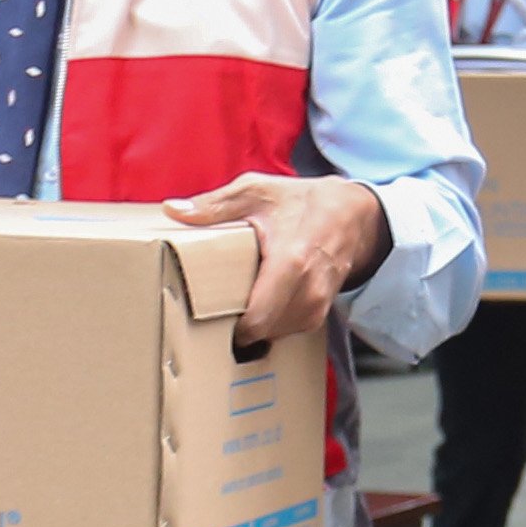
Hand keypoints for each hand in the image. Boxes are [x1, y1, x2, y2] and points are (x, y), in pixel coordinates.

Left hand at [165, 172, 383, 345]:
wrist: (352, 214)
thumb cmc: (301, 202)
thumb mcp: (255, 192)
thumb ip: (214, 205)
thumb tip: (173, 210)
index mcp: (291, 262)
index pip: (259, 317)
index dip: (232, 328)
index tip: (207, 318)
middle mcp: (309, 289)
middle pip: (265, 331)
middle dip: (238, 328)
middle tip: (214, 315)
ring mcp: (318, 304)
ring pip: (278, 334)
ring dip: (256, 327)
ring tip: (234, 311)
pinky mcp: (320, 311)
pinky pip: (290, 329)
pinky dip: (272, 323)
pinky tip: (258, 308)